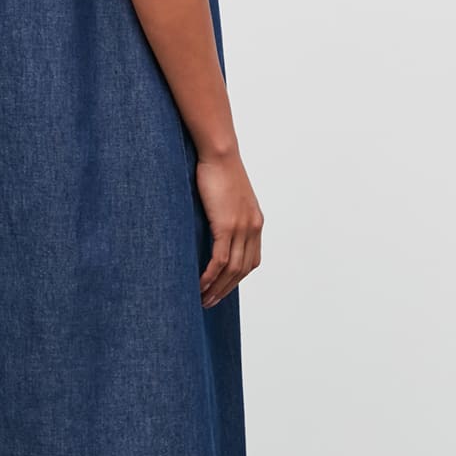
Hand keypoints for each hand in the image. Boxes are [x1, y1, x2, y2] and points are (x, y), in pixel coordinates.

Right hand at [195, 150, 263, 307]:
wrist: (219, 153)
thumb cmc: (218, 170)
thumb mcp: (226, 197)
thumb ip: (224, 214)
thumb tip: (212, 226)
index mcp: (255, 222)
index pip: (251, 260)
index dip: (237, 278)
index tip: (222, 289)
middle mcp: (253, 227)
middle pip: (243, 270)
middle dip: (226, 290)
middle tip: (209, 302)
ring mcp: (242, 228)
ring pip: (232, 269)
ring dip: (218, 288)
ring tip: (202, 299)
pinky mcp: (227, 226)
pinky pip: (220, 260)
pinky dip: (210, 276)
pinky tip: (199, 285)